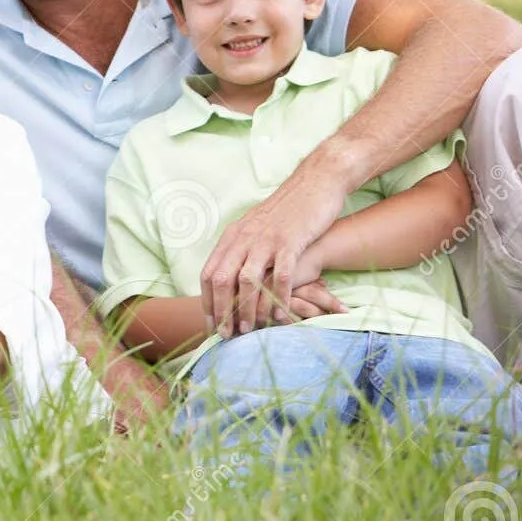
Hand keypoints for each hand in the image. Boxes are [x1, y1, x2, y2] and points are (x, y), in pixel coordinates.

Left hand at [201, 169, 347, 338]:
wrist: (314, 185)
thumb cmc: (286, 214)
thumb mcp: (254, 228)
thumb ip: (241, 250)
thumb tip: (229, 278)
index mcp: (232, 237)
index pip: (209, 274)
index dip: (208, 301)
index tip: (212, 324)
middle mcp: (243, 238)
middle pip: (222, 280)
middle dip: (222, 311)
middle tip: (227, 335)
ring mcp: (266, 240)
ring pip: (248, 281)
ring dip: (247, 309)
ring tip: (250, 331)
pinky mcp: (290, 242)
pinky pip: (280, 276)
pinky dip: (278, 298)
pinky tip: (280, 315)